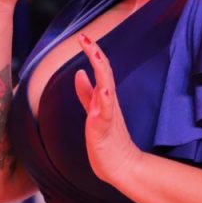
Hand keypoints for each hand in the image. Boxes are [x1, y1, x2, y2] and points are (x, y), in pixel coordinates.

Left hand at [73, 33, 141, 186]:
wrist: (121, 166)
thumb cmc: (108, 140)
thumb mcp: (94, 111)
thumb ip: (87, 93)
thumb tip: (79, 74)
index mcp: (105, 97)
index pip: (100, 69)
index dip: (93, 52)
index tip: (82, 36)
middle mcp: (108, 101)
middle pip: (104, 72)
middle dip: (95, 53)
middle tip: (85, 37)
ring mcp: (108, 114)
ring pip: (106, 87)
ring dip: (101, 70)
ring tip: (94, 54)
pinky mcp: (106, 129)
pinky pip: (106, 113)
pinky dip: (104, 100)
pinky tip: (103, 89)